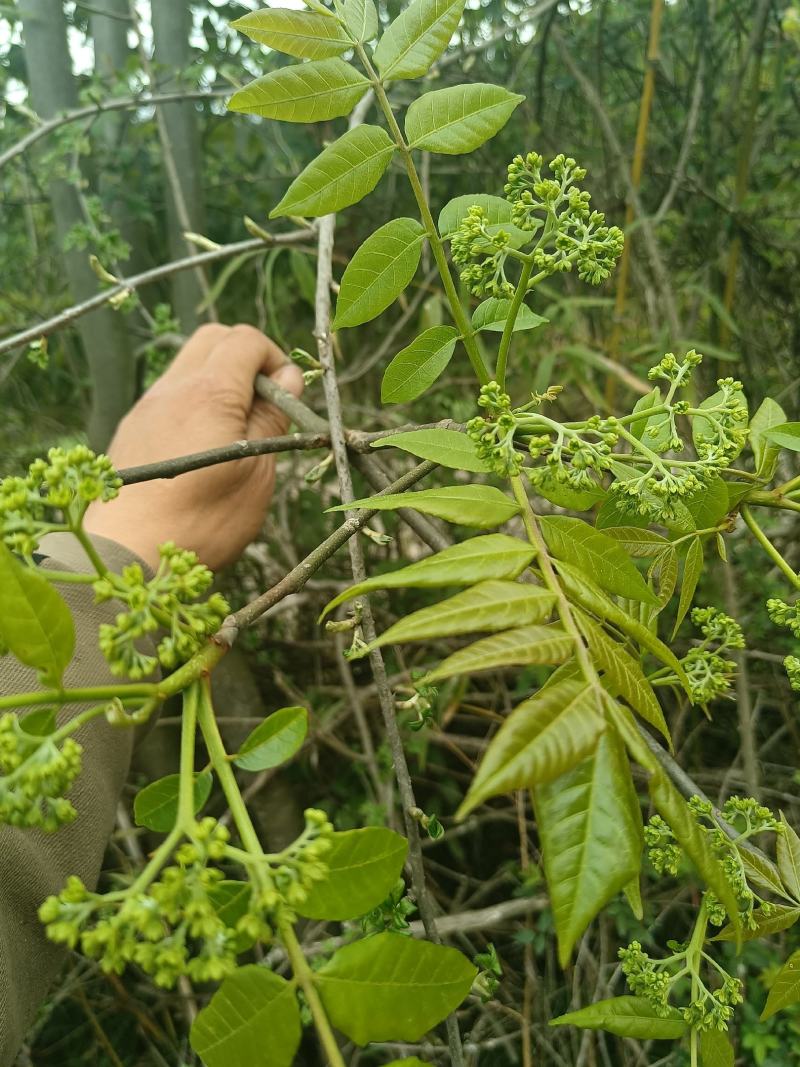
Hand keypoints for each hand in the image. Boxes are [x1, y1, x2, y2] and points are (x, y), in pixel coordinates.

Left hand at [84, 323, 303, 570]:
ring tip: (235, 429)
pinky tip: (204, 446)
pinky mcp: (133, 427)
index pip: (246, 341)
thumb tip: (288, 379)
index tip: (286, 398)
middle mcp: (173, 387)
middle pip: (214, 339)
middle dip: (247, 358)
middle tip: (264, 404)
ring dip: (219, 381)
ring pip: (188, 364)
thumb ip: (272, 417)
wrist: (128, 553)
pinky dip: (195, 402)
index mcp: (210, 392)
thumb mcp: (256, 471)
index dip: (276, 361)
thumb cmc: (204, 519)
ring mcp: (147, 406)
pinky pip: (170, 394)